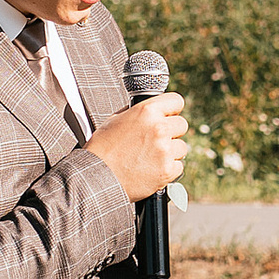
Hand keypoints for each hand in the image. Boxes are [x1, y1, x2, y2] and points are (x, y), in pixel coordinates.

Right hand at [85, 85, 186, 200]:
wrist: (96, 177)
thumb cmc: (102, 149)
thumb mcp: (115, 120)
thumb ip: (138, 113)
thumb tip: (151, 110)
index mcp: (147, 111)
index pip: (176, 101)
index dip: (171, 109)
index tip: (168, 116)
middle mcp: (159, 128)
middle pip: (182, 125)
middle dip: (172, 132)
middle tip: (156, 141)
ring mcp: (165, 150)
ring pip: (182, 147)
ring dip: (171, 152)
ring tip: (151, 158)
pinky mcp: (167, 170)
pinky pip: (178, 167)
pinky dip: (168, 170)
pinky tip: (151, 170)